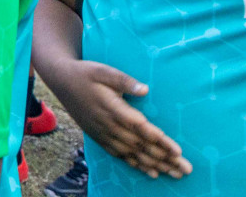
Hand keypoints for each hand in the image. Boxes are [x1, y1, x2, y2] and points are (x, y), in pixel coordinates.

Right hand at [50, 60, 191, 179]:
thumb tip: (145, 89)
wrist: (60, 80)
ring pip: (133, 154)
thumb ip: (124, 81)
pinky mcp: (99, 137)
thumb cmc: (85, 73)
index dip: (159, 141)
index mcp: (113, 109)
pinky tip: (151, 172)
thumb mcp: (103, 70)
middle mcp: (109, 125)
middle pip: (141, 146)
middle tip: (185, 169)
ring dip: (155, 165)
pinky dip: (136, 165)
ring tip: (175, 174)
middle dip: (164, 158)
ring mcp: (104, 133)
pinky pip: (120, 155)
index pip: (140, 128)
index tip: (177, 151)